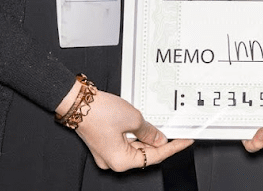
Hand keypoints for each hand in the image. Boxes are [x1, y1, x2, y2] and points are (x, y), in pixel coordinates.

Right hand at [70, 89, 191, 171]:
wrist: (77, 102)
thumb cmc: (98, 112)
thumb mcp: (133, 119)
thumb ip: (149, 131)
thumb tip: (159, 138)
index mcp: (121, 161)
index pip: (155, 156)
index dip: (173, 147)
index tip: (185, 141)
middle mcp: (113, 161)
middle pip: (144, 153)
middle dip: (159, 142)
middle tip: (175, 131)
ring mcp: (107, 153)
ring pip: (135, 147)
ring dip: (147, 137)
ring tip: (158, 125)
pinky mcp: (104, 143)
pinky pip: (125, 142)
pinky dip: (135, 134)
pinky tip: (143, 125)